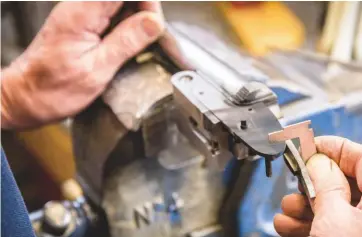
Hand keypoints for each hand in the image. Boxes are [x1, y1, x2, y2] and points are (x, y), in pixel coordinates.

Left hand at [1, 1, 164, 128]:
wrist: (25, 97)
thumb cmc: (52, 90)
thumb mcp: (96, 70)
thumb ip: (126, 42)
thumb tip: (154, 23)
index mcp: (83, 12)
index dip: (147, 3)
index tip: (154, 26)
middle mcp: (80, 7)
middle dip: (144, 14)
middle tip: (148, 41)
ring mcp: (81, 15)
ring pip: (121, 6)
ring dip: (135, 25)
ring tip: (136, 49)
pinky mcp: (83, 25)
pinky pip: (112, 18)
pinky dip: (125, 32)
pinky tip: (124, 50)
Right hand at [274, 136, 361, 236]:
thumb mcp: (335, 216)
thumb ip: (325, 182)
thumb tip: (316, 160)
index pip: (359, 156)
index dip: (330, 147)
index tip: (305, 146)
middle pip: (341, 181)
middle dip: (310, 182)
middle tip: (297, 181)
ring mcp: (358, 228)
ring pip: (330, 204)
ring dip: (300, 204)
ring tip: (288, 208)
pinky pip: (325, 224)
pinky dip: (302, 222)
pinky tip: (287, 224)